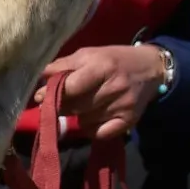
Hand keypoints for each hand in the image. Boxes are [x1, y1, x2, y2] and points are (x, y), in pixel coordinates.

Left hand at [38, 44, 164, 141]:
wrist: (151, 69)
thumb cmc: (114, 60)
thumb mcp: (89, 55)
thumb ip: (63, 65)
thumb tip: (37, 77)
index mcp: (103, 66)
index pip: (71, 86)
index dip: (51, 93)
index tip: (38, 97)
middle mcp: (114, 87)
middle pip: (75, 106)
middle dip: (61, 105)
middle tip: (58, 101)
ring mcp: (123, 106)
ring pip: (84, 121)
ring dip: (77, 115)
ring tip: (82, 104)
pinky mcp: (129, 121)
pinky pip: (98, 134)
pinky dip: (90, 128)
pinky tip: (92, 117)